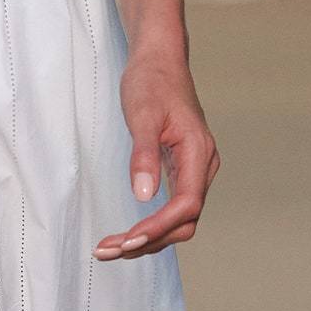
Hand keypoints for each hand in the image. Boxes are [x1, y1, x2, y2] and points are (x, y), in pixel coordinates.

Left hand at [95, 53, 219, 259]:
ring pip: (179, 220)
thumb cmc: (151, 82)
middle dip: (148, 241)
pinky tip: (127, 234)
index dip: (159, 227)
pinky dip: (151, 226)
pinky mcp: (183, 170)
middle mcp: (203, 167)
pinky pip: (173, 208)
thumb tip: (144, 196)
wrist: (159, 61)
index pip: (186, 205)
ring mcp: (195, 170)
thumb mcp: (142, 115)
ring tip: (110, 248)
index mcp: (199, 154)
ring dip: (147, 238)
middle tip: (107, 250)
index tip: (128, 240)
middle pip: (184, 222)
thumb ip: (144, 155)